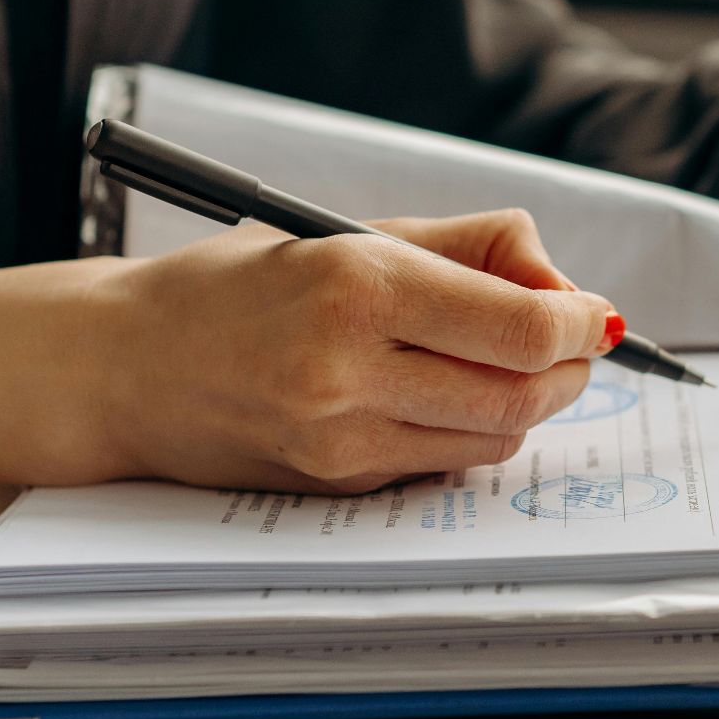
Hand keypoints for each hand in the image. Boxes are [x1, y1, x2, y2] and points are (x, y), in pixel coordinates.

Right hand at [85, 209, 617, 492]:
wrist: (125, 365)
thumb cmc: (241, 286)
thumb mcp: (352, 233)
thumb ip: (471, 247)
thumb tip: (563, 288)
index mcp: (359, 287)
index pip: (523, 328)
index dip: (579, 324)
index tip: (592, 314)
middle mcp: (349, 370)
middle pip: (523, 395)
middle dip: (567, 369)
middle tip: (569, 343)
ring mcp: (340, 440)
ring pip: (493, 439)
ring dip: (527, 405)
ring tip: (507, 366)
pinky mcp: (334, 485)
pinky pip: (441, 464)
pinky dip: (469, 432)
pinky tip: (442, 396)